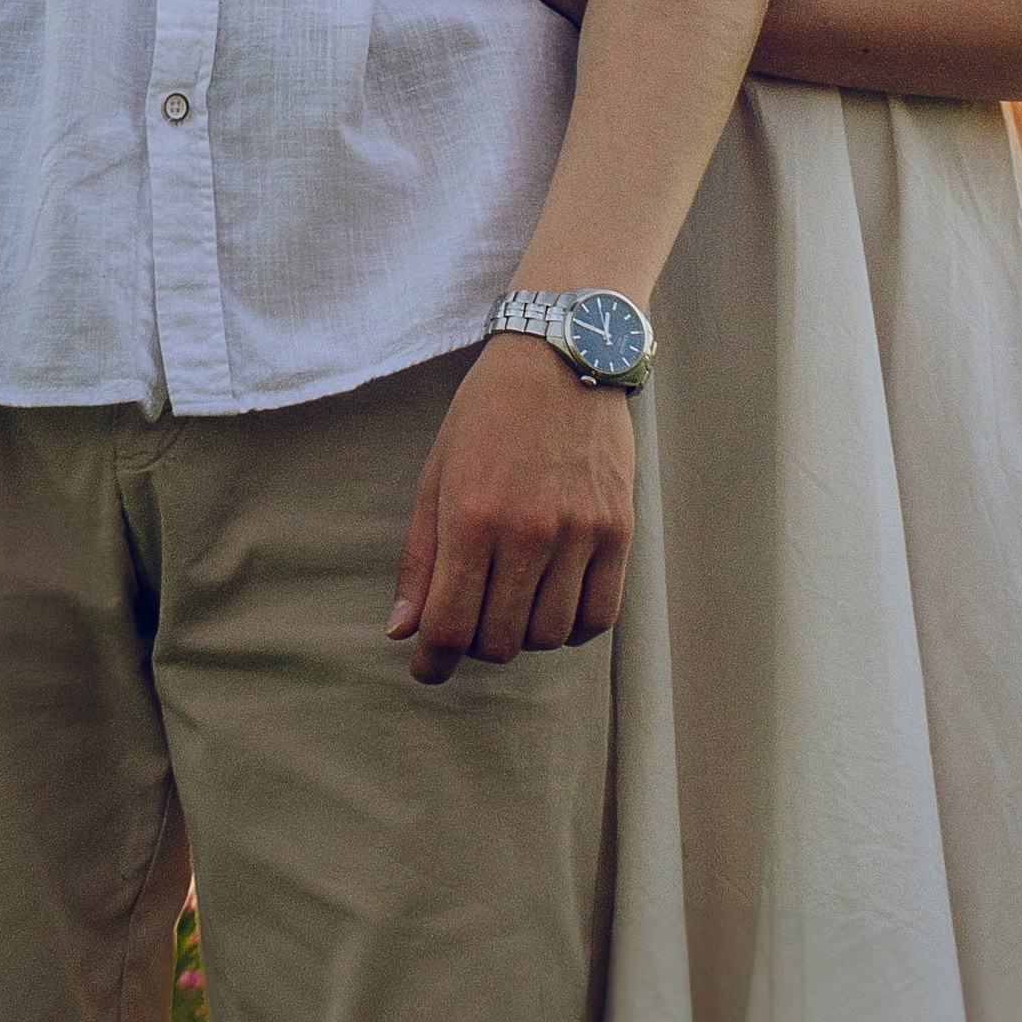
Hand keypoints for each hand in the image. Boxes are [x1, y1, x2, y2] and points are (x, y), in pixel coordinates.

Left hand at [386, 334, 633, 683]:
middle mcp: (527, 530)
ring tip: (514, 604)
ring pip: (549, 635)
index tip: (427, 668)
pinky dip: (574, 626)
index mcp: (471, 515)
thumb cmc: (489, 412)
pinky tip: (556, 604)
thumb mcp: (437, 473)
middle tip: (472, 619)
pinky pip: (599, 614)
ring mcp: (579, 530)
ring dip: (525, 635)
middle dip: (475, 644)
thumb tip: (403, 630)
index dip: (432, 662)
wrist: (563, 353)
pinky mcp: (619, 528)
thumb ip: (420, 557)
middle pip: (499, 640)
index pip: (449, 626)